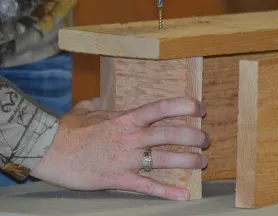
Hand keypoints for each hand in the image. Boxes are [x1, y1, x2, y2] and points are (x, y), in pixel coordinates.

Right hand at [31, 97, 209, 200]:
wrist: (49, 149)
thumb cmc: (68, 129)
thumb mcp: (84, 110)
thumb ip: (95, 103)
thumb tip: (96, 99)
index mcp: (125, 118)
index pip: (161, 108)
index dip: (184, 107)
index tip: (199, 108)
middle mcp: (131, 137)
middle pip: (170, 135)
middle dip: (193, 137)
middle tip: (205, 140)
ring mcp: (126, 159)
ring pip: (164, 159)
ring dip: (187, 161)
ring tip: (202, 162)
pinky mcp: (119, 179)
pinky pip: (147, 186)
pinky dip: (166, 191)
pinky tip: (183, 195)